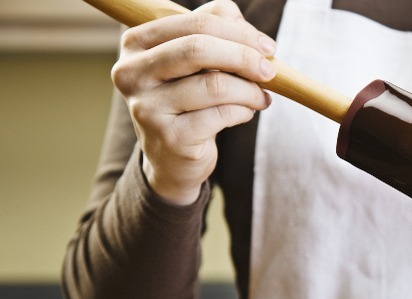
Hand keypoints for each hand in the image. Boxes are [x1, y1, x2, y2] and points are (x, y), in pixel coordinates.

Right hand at [111, 0, 275, 204]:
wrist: (172, 156)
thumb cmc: (187, 97)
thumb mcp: (195, 58)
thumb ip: (214, 28)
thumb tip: (241, 22)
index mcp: (136, 43)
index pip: (196, 24)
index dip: (239, 32)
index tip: (267, 47)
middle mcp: (131, 73)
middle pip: (199, 49)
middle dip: (245, 57)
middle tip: (270, 71)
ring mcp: (147, 108)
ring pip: (214, 85)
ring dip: (249, 90)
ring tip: (260, 97)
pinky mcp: (170, 137)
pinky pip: (221, 114)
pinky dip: (243, 112)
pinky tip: (246, 113)